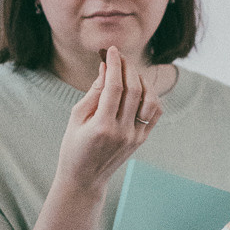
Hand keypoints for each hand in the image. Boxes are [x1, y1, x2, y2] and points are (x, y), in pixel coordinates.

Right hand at [55, 47, 160, 198]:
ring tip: (129, 72)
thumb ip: (93, 92)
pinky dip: (151, 95)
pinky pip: (154, 112)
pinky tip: (139, 87)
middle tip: (119, 56)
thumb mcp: (76, 118)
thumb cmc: (74, 146)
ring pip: (149, 99)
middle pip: (134, 90)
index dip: (114, 64)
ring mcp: (135, 137)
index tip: (111, 50)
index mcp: (102, 126)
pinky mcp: (142, 139)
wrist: (85, 179)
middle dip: (127, 67)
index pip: (114, 87)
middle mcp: (122, 132)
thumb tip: (106, 67)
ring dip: (141, 80)